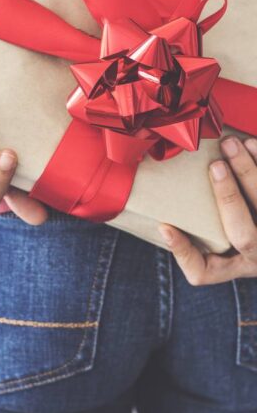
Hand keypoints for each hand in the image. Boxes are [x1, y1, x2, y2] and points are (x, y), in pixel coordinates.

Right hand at [159, 136, 256, 284]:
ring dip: (251, 171)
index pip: (203, 269)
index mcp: (233, 266)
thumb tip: (164, 227)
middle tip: (215, 166)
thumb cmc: (234, 241)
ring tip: (232, 144)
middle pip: (245, 234)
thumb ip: (188, 248)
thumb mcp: (213, 254)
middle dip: (229, 197)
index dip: (183, 249)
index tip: (164, 226)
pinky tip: (252, 143)